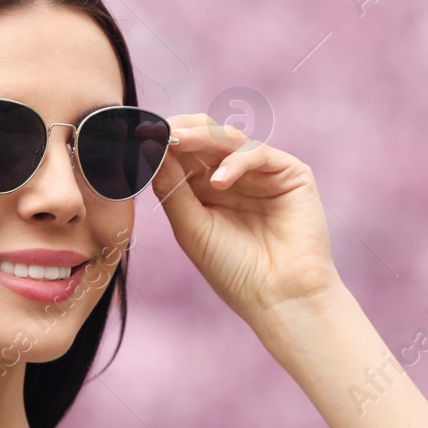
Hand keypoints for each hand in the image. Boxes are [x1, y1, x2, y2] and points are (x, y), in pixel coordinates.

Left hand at [149, 114, 343, 324]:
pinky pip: (258, 153)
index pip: (182, 154)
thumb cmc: (234, 271)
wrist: (280, 298)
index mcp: (206, 189)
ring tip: (178, 142)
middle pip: (205, 137)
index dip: (161, 142)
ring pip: (229, 138)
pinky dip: (236, 161)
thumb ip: (172, 187)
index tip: (136, 134)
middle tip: (157, 128)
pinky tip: (219, 181)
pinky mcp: (290, 174)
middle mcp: (234, 176)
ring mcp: (262, 173)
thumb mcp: (191, 228)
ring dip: (202, 137)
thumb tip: (148, 147)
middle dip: (180, 131)